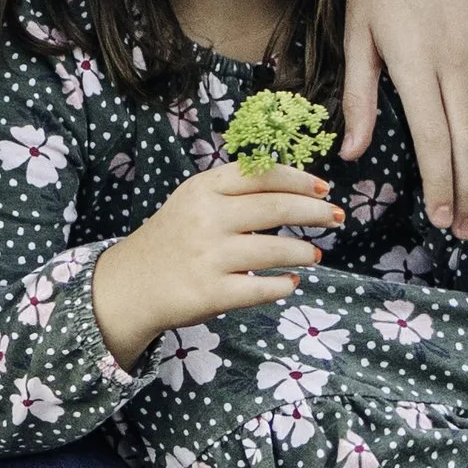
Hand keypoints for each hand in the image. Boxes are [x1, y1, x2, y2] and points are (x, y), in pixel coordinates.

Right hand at [89, 164, 342, 367]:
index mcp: (204, 188)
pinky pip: (263, 289)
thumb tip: (294, 189)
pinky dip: (284, 285)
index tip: (323, 189)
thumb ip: (233, 191)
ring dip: (305, 251)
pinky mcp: (212, 293)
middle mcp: (207, 217)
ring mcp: (210, 256)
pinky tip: (290, 282)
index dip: (300, 180)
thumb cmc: (171, 240)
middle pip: (278, 208)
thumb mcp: (193, 202)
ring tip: (314, 255)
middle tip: (336, 218)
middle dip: (315, 212)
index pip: (263, 175)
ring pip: (277, 250)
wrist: (131, 284)